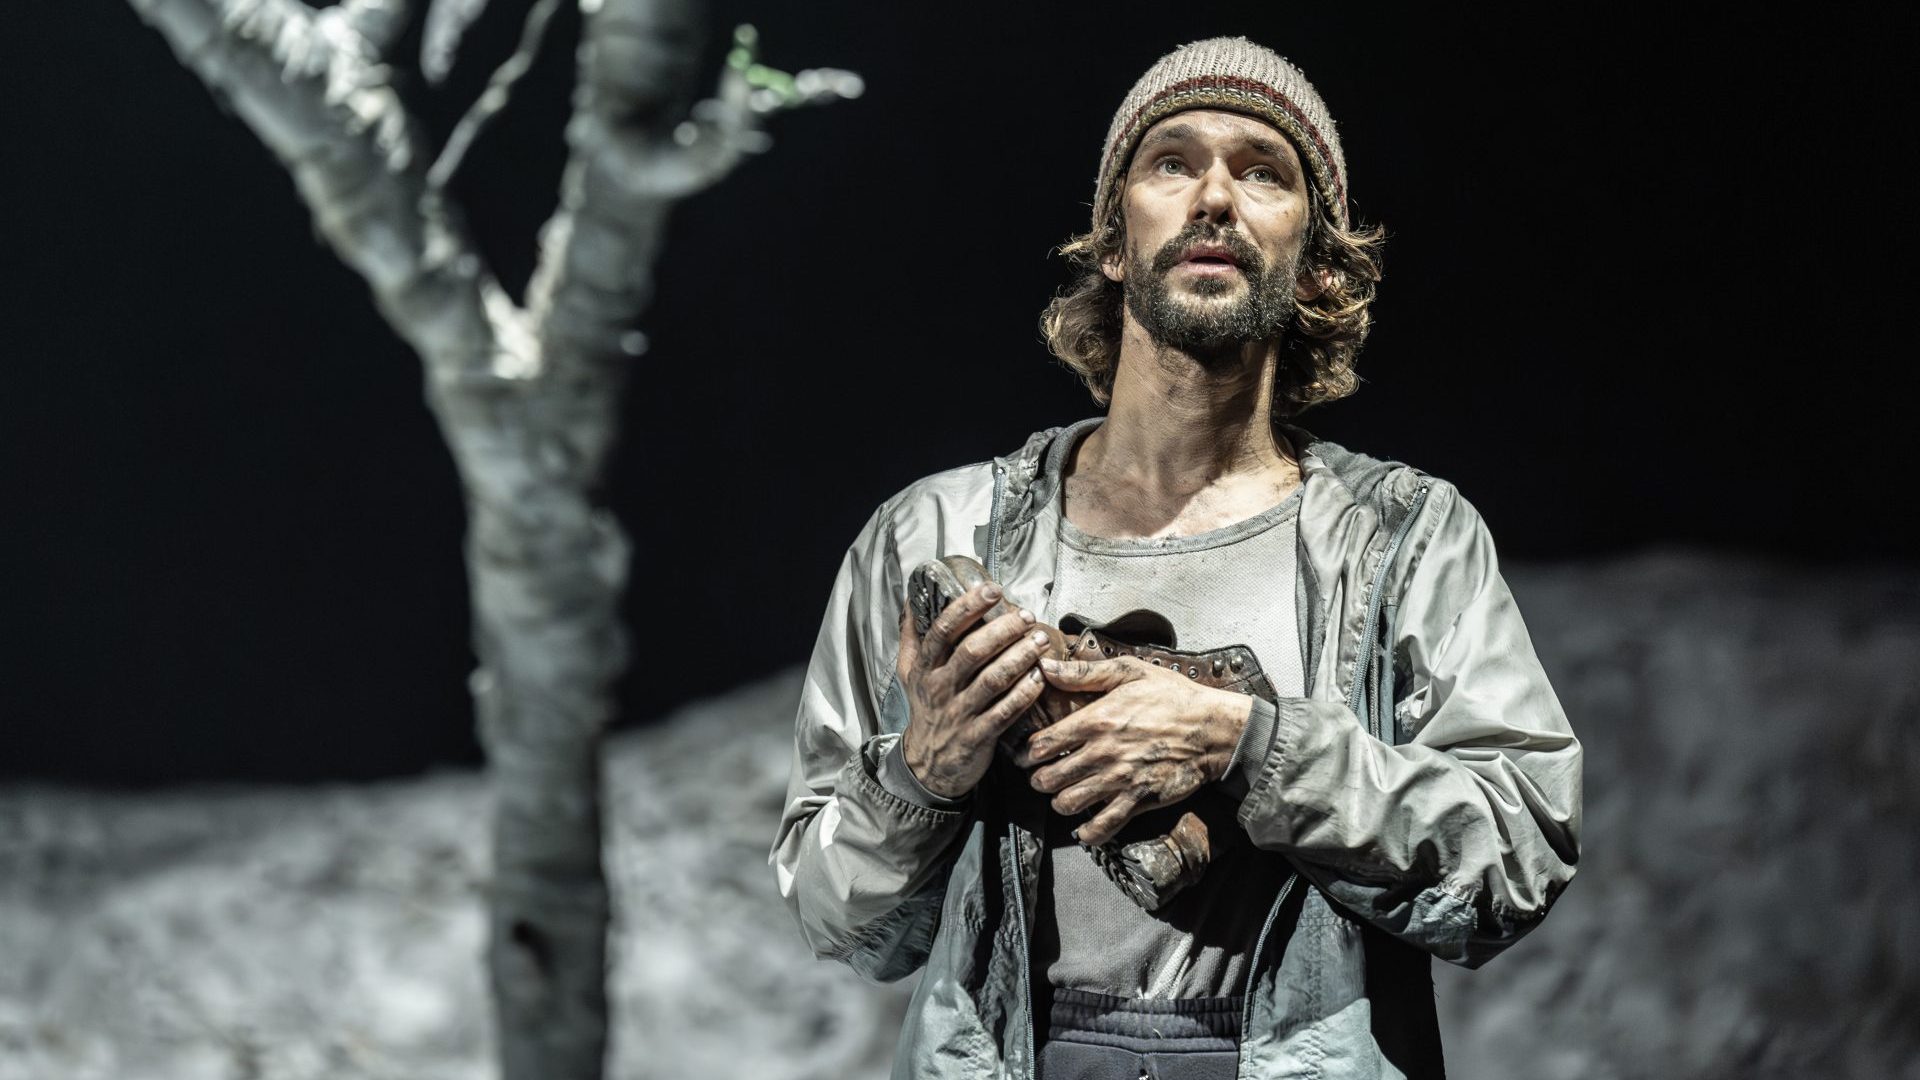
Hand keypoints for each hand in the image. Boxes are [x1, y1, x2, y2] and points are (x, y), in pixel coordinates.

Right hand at [896, 583, 1050, 799]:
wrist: (927, 764)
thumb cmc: (926, 710)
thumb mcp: (910, 673)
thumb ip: (912, 635)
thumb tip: (912, 597)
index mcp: (925, 668)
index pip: (943, 630)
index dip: (967, 607)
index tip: (991, 590)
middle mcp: (940, 688)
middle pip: (971, 652)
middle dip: (1002, 630)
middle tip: (1026, 616)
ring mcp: (958, 713)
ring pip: (992, 680)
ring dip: (1020, 658)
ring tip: (1040, 640)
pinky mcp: (977, 737)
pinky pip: (1004, 713)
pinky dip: (1023, 695)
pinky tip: (1040, 678)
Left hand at [1015, 656, 1251, 845]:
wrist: (1213, 730)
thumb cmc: (1173, 697)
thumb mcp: (1130, 672)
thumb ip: (1084, 672)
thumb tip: (1045, 667)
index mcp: (1096, 720)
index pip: (1042, 745)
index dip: (1028, 753)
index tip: (1028, 754)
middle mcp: (1102, 753)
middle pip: (1048, 778)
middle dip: (1038, 779)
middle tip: (1041, 776)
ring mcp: (1120, 780)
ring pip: (1068, 803)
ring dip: (1059, 802)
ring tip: (1063, 795)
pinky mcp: (1138, 801)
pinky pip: (1102, 827)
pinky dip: (1087, 831)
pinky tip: (1084, 825)